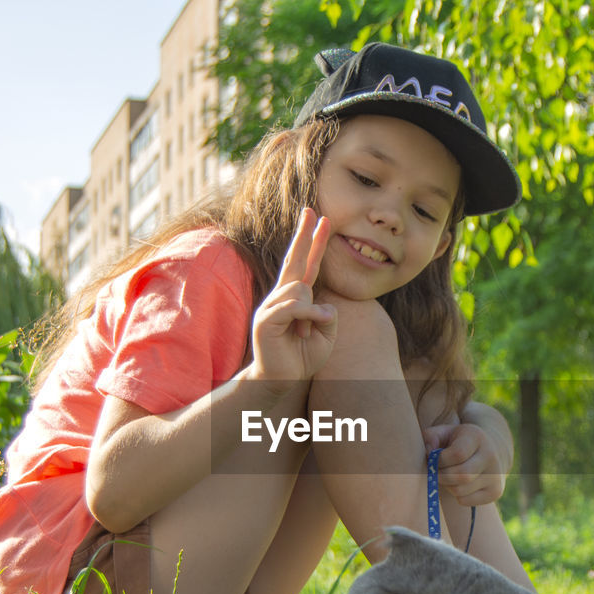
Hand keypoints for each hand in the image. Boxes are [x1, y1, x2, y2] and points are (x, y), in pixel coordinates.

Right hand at [248, 209, 336, 390]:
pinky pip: (293, 306)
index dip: (314, 242)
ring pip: (300, 289)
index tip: (321, 219)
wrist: (280, 381)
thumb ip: (327, 315)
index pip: (306, 264)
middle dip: (305, 235)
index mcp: (295, 298)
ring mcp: (271, 307)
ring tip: (307, 335)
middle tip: (313, 211)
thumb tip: (323, 304)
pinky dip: (308, 316)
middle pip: (295, 259)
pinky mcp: (266, 320)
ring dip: (312, 313)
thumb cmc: (301, 358)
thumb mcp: (325, 335)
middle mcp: (281, 297)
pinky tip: (309, 330)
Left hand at [422, 420, 508, 505]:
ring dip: (447, 486)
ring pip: (460, 491)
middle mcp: (490, 456)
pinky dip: (455, 495)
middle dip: (441, 476)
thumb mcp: (444, 432)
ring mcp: (496, 475)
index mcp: (476, 437)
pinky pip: (465, 501)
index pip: (457, 454)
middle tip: (436, 472)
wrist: (487, 451)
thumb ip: (430, 437)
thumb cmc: (457, 442)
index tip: (434, 459)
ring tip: (448, 476)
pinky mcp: (495, 492)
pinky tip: (458, 484)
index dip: (440, 460)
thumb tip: (429, 452)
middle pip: (460, 476)